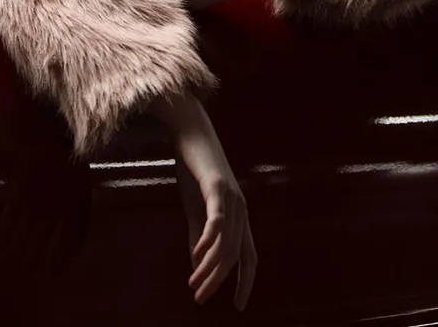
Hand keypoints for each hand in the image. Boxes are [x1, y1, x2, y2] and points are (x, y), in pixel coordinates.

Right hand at [152, 93, 256, 310]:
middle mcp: (242, 208)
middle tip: (201, 299)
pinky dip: (208, 241)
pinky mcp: (217, 186)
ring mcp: (231, 196)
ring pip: (227, 242)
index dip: (246, 282)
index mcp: (239, 215)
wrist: (187, 131)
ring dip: (210, 268)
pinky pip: (217, 220)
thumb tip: (199, 263)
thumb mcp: (195, 207)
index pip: (249, 256)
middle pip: (236, 255)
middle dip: (219, 281)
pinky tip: (196, 256)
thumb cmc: (193, 169)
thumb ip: (199, 234)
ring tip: (195, 285)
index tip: (238, 307)